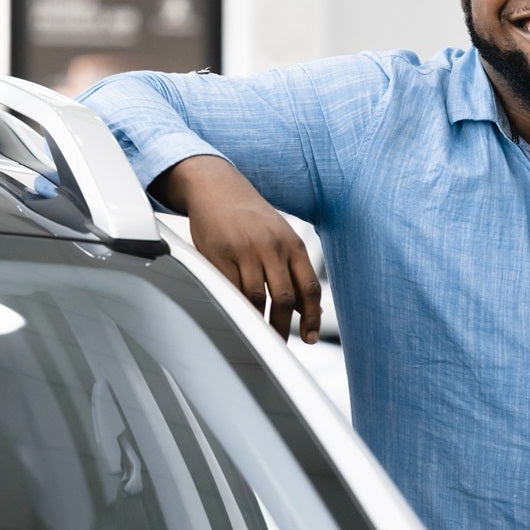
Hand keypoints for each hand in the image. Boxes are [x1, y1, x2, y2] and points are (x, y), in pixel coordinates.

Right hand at [159, 157, 321, 341]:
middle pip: (284, 298)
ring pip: (257, 298)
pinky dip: (237, 307)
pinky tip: (239, 315)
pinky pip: (230, 290)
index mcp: (293, 243)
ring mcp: (245, 250)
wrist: (217, 187)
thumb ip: (294, 269)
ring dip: (259, 322)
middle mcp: (272, 246)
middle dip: (284, 327)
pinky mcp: (219, 254)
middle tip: (280, 343)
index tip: (310, 337)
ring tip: (259, 333)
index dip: (312, 317)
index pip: (309, 288)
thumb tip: (309, 308)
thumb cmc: (250, 217)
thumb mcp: (281, 236)